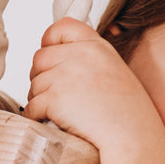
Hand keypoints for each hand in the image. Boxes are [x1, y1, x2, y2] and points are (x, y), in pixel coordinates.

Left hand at [25, 19, 164, 163]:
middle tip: (53, 92)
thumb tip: (61, 61)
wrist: (133, 136)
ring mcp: (64, 76)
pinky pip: (31, 106)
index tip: (51, 55)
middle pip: (40, 58)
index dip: (50, 40)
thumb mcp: (115, 71)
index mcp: (96, 46)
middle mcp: (79, 56)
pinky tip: (50, 122)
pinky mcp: (54, 99)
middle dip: (41, 76)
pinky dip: (36, 116)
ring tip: (59, 112)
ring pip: (34, 84)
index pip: (62, 27)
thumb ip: (90, 60)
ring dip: (40, 98)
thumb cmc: (129, 112)